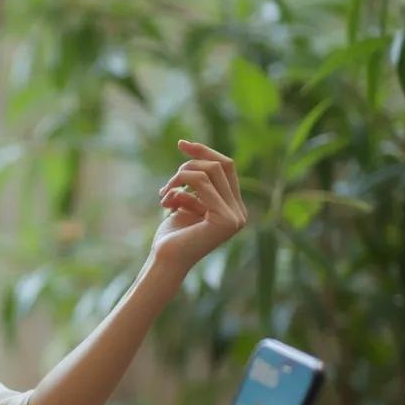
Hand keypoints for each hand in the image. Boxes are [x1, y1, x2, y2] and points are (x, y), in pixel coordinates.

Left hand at [151, 140, 246, 268]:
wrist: (165, 260)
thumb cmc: (171, 235)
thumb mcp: (185, 202)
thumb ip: (196, 184)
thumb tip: (193, 153)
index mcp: (234, 207)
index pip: (226, 167)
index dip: (204, 152)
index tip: (181, 143)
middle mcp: (240, 212)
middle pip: (219, 165)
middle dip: (188, 166)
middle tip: (167, 185)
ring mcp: (236, 216)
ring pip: (209, 171)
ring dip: (179, 178)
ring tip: (163, 195)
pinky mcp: (226, 219)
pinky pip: (202, 184)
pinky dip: (179, 186)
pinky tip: (166, 202)